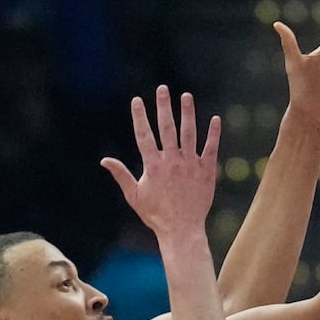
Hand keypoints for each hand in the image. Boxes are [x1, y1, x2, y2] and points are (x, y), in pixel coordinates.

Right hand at [101, 86, 220, 239]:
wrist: (181, 230)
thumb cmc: (155, 215)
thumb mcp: (134, 195)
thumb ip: (121, 175)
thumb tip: (104, 160)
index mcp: (153, 166)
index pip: (144, 135)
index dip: (140, 117)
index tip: (137, 100)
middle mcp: (171, 162)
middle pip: (167, 128)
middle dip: (164, 107)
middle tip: (163, 89)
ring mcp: (190, 165)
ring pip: (189, 134)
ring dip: (188, 114)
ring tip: (186, 96)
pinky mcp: (206, 172)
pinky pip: (211, 149)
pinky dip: (213, 134)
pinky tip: (215, 119)